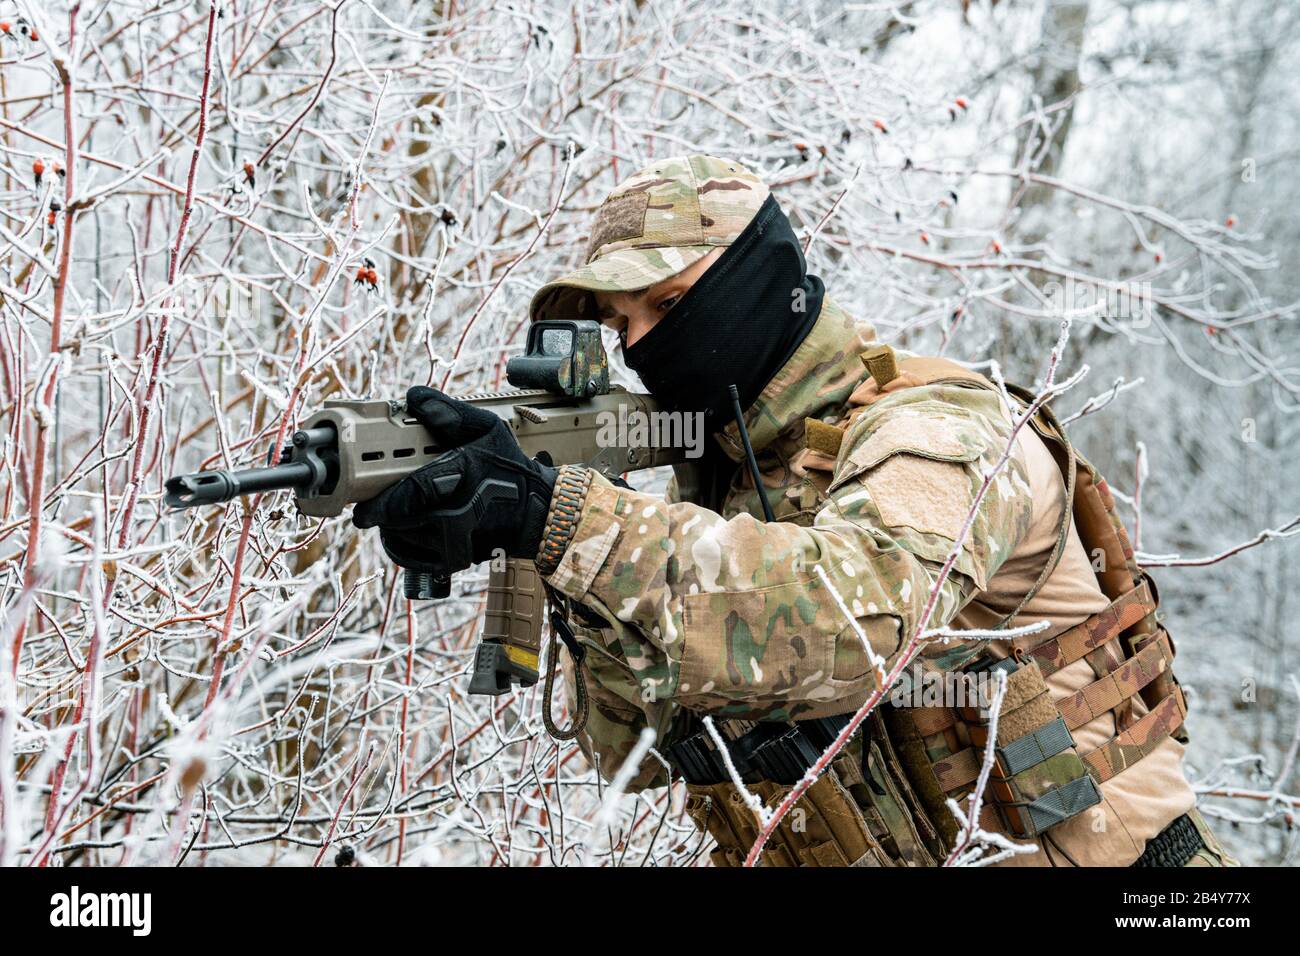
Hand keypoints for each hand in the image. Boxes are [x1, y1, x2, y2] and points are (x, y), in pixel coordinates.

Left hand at [351, 386, 556, 575]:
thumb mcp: (488, 429)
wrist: (536, 512)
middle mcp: (460, 513)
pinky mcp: (454, 560)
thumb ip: (449, 412)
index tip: (363, 507)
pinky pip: (409, 557)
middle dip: (382, 512)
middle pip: (401, 520)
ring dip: (389, 525)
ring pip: (401, 538)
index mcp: (465, 475)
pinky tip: (401, 531)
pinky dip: (398, 545)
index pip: (416, 492)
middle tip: (371, 505)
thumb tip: (413, 397)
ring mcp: (456, 541)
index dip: (384, 501)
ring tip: (394, 512)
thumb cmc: (509, 468)